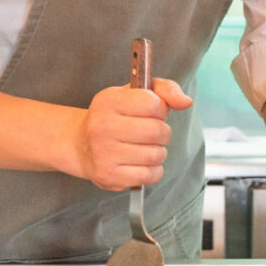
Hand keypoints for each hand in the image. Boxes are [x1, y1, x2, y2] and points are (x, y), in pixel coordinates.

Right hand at [69, 78, 192, 191]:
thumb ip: (164, 90)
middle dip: (162, 133)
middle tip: (151, 133)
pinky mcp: (109, 175)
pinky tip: (142, 163)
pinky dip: (153, 170)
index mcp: (108, 101)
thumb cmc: (114, 117)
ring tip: (146, 148)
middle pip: (157, 131)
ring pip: (156, 155)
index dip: (160, 109)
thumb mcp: (133, 94)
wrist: (80, 145)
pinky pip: (149, 175)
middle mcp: (102, 126)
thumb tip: (185, 102)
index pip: (152, 103)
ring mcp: (103, 153)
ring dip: (158, 152)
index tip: (152, 113)